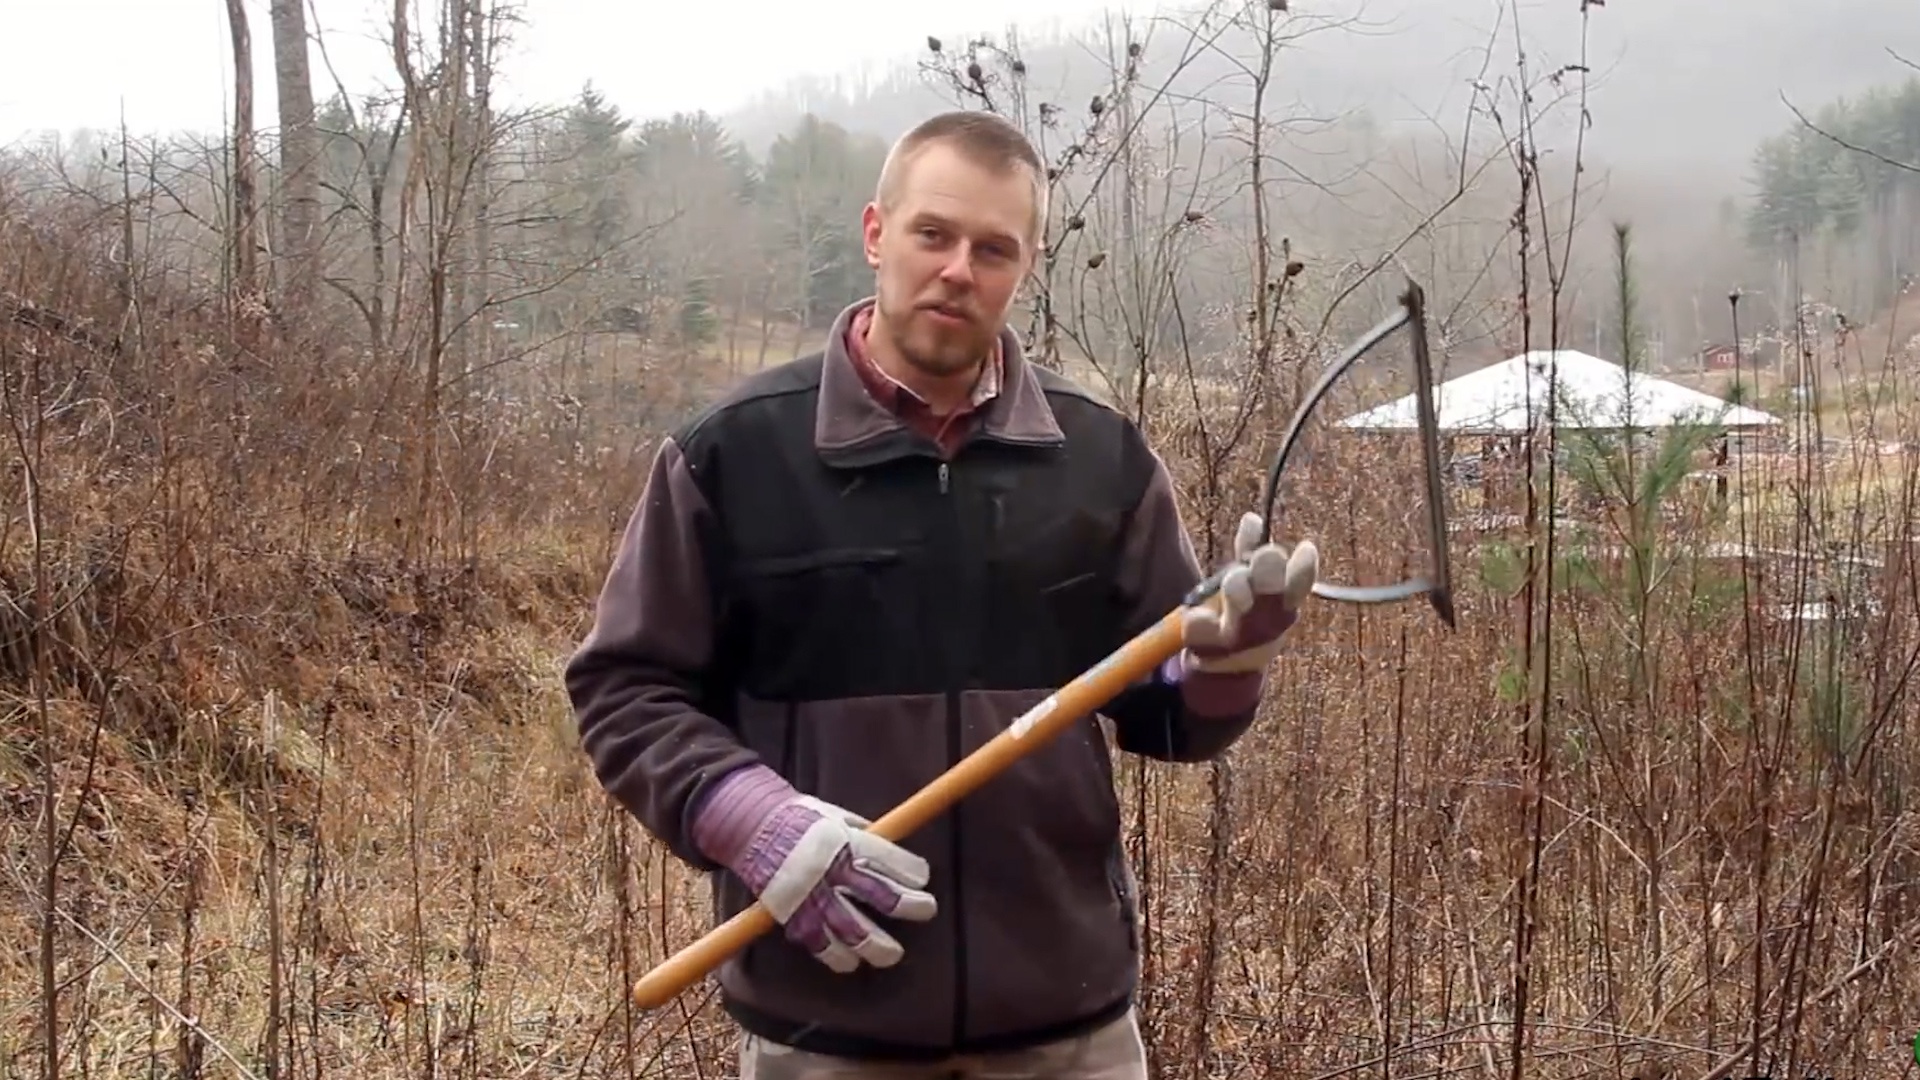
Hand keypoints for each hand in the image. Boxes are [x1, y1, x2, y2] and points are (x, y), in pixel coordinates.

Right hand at [690, 765, 936, 972]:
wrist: (751, 824)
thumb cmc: (799, 816)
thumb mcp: (836, 815)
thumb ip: (862, 834)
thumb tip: (889, 849)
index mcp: (845, 840)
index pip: (889, 860)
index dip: (912, 872)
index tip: (922, 879)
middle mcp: (832, 870)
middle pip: (880, 897)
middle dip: (909, 906)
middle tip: (925, 910)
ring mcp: (811, 895)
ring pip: (851, 930)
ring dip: (876, 946)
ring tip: (892, 954)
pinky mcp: (791, 913)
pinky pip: (816, 942)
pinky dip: (835, 957)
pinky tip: (850, 963)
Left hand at [1180, 511, 1317, 673]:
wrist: (1228, 663)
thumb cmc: (1247, 613)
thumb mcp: (1253, 582)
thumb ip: (1250, 551)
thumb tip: (1252, 519)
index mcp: (1282, 602)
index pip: (1300, 583)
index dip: (1305, 568)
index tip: (1306, 548)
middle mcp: (1266, 621)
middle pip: (1271, 594)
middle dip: (1268, 574)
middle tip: (1266, 556)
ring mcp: (1238, 635)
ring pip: (1240, 610)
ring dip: (1238, 590)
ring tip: (1232, 580)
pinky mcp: (1207, 646)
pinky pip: (1199, 628)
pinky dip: (1198, 620)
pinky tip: (1196, 617)